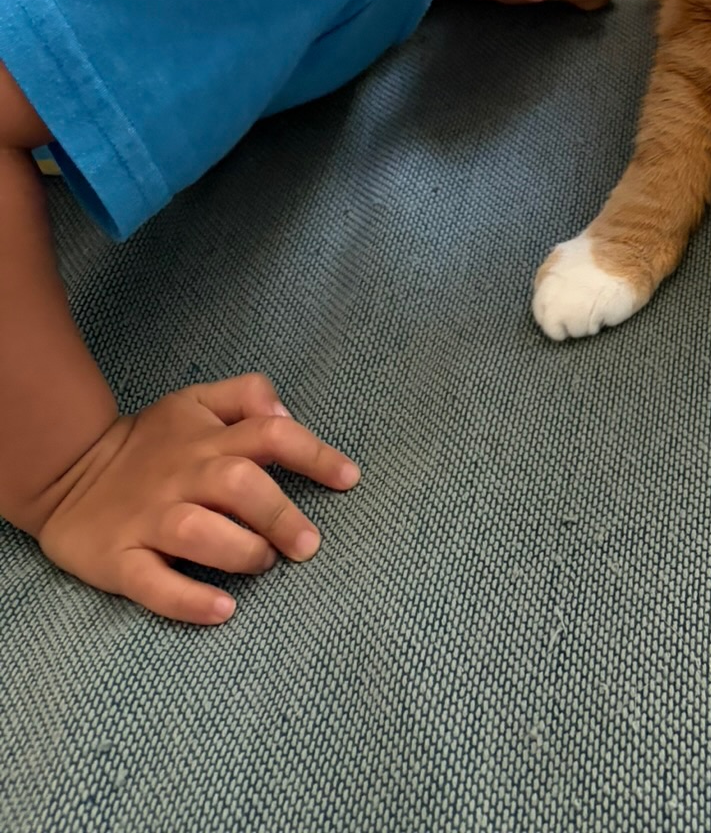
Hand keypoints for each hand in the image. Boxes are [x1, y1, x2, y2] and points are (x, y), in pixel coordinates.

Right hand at [33, 373, 358, 624]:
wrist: (67, 473)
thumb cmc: (150, 443)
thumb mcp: (195, 401)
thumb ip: (245, 395)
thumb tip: (286, 413)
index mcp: (207, 439)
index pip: (269, 434)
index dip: (313, 454)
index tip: (349, 479)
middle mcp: (182, 476)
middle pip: (238, 484)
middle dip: (279, 513)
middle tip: (307, 545)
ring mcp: (149, 520)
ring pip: (198, 532)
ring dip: (239, 551)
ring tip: (262, 564)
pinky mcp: (119, 560)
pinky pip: (153, 584)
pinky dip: (189, 600)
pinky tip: (223, 610)